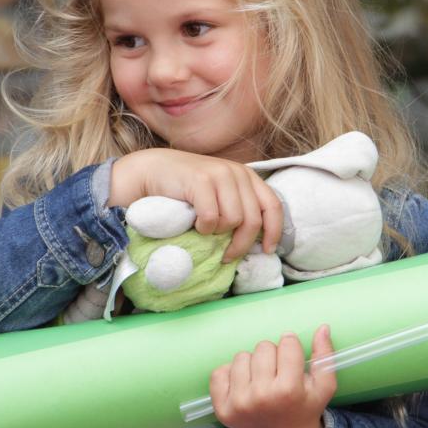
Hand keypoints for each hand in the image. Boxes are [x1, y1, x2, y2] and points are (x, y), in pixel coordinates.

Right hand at [110, 149, 282, 260]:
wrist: (152, 171)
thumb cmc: (187, 189)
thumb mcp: (221, 194)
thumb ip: (239, 207)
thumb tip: (259, 241)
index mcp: (247, 176)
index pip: (273, 205)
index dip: (274, 231)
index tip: (267, 250)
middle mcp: (237, 173)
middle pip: (253, 219)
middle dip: (242, 244)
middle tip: (227, 256)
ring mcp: (220, 174)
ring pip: (234, 220)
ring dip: (218, 233)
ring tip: (205, 230)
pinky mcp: (201, 181)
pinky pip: (211, 218)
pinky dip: (203, 228)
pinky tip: (194, 223)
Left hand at [210, 326, 336, 427]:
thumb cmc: (305, 408)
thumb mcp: (324, 386)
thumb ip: (325, 355)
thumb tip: (322, 327)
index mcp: (288, 390)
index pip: (287, 343)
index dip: (291, 347)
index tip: (292, 359)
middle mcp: (261, 396)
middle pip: (263, 347)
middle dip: (272, 355)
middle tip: (277, 372)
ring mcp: (238, 403)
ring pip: (241, 356)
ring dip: (252, 364)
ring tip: (261, 379)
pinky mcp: (222, 408)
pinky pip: (219, 372)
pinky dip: (230, 374)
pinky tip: (243, 385)